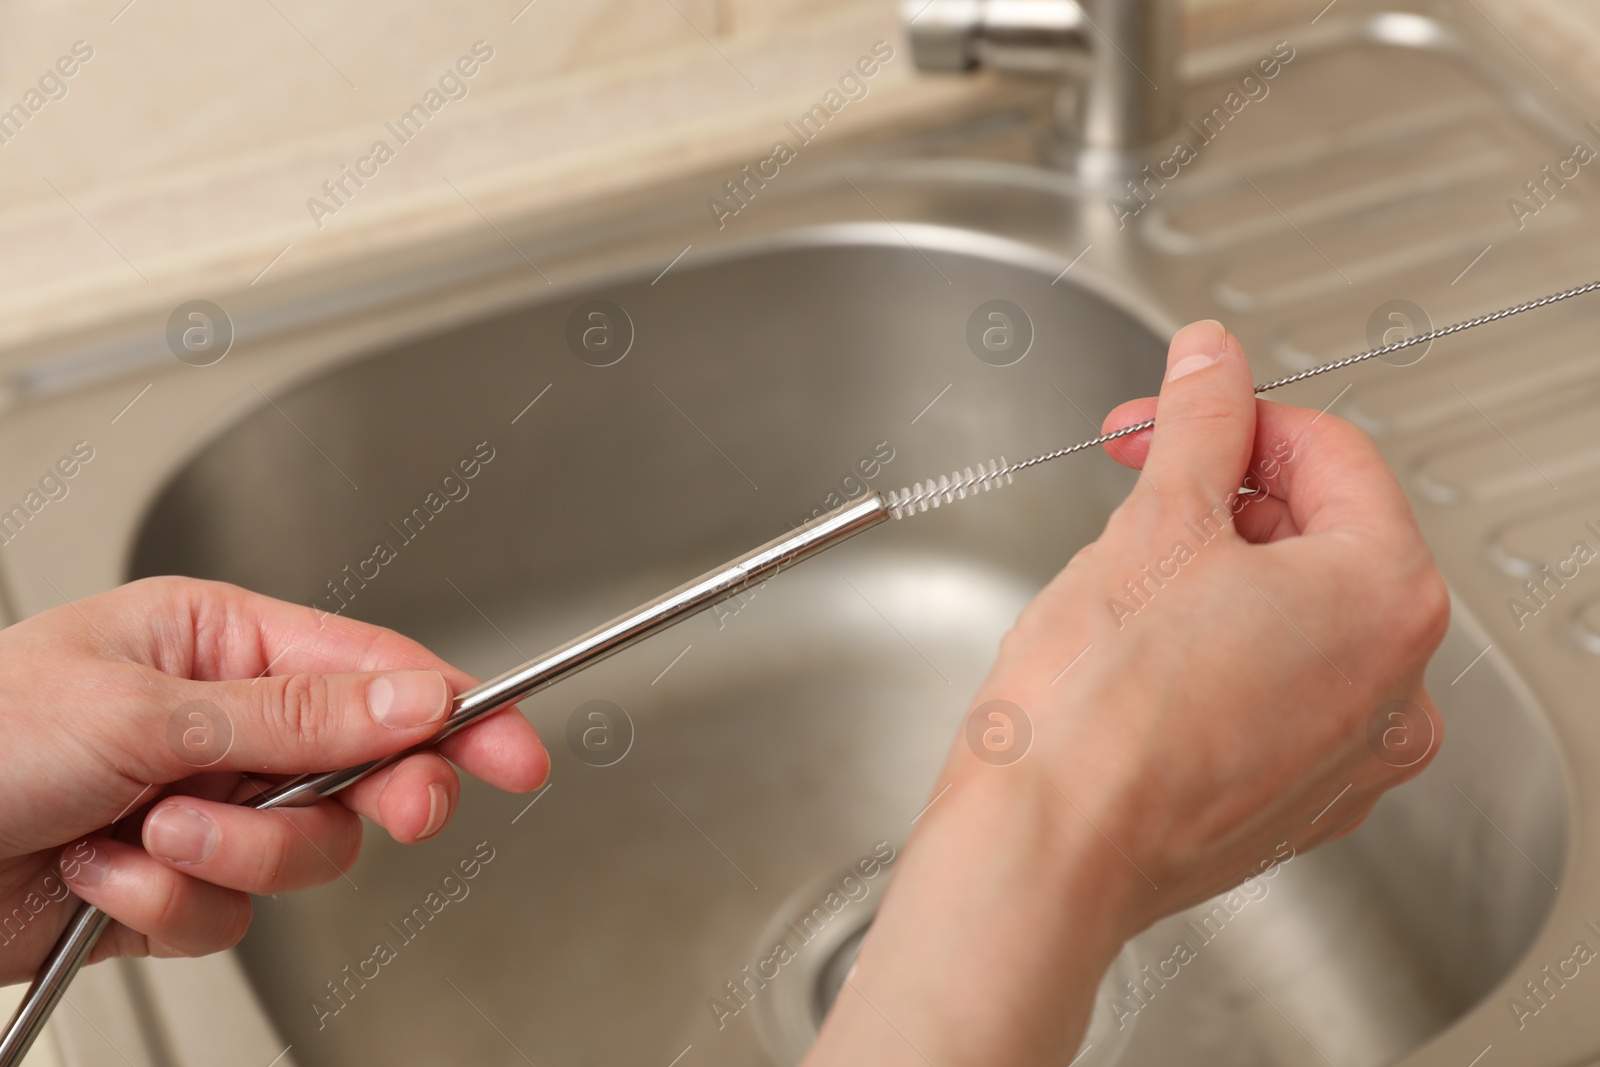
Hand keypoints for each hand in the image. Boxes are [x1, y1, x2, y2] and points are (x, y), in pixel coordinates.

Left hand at [0, 577, 547, 985]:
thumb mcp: (143, 708)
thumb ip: (297, 715)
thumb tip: (415, 696)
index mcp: (218, 642)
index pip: (374, 670)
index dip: (456, 709)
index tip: (517, 745)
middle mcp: (222, 723)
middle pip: (361, 766)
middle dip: (364, 796)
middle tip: (398, 810)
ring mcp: (202, 807)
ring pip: (305, 851)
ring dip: (232, 856)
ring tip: (153, 836)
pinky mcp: (173, 886)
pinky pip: (232, 912)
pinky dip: (170, 905)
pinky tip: (106, 875)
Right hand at [808, 320, 1449, 1065]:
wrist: (1044, 853)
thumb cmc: (1095, 715)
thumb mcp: (1153, 524)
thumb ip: (1199, 422)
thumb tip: (1213, 361)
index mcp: (1387, 600)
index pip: (1332, 454)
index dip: (1234, 417)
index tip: (1167, 419)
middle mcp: (1394, 687)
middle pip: (1320, 534)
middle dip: (1222, 495)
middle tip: (1134, 488)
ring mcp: (1346, 757)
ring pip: (1293, 616)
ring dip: (1215, 575)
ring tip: (1124, 588)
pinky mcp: (1291, 803)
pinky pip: (1272, 693)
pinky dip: (1217, 657)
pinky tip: (1141, 663)